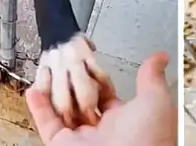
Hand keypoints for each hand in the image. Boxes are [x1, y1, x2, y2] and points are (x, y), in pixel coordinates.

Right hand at [26, 52, 176, 145]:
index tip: (88, 57)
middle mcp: (102, 132)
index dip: (97, 75)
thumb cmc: (148, 139)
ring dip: (54, 89)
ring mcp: (81, 139)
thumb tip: (161, 58)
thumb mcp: (155, 101)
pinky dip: (39, 108)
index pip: (105, 94)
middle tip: (64, 59)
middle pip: (82, 100)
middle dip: (73, 80)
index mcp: (125, 121)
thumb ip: (151, 78)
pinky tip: (34, 90)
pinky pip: (47, 125)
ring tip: (47, 67)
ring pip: (63, 110)